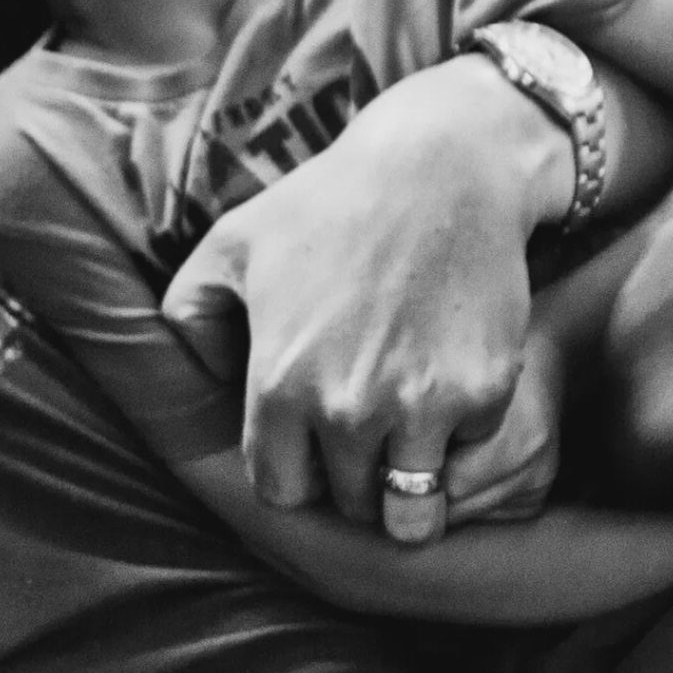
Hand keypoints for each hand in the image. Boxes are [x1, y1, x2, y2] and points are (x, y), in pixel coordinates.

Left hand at [161, 56, 568, 545]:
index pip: (281, 490)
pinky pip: (468, 455)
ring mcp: (421, 406)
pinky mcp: (484, 393)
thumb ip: (188, 316)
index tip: (311, 451)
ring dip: (408, 485)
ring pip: (412, 506)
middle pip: (348, 502)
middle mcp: (348, 408)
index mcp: (280, 384)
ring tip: (406, 449)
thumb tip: (201, 378)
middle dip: (351, 479)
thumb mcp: (230, 243)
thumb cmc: (328, 202)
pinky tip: (450, 389)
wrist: (443, 166)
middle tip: (364, 440)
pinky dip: (462, 436)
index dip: (295, 473)